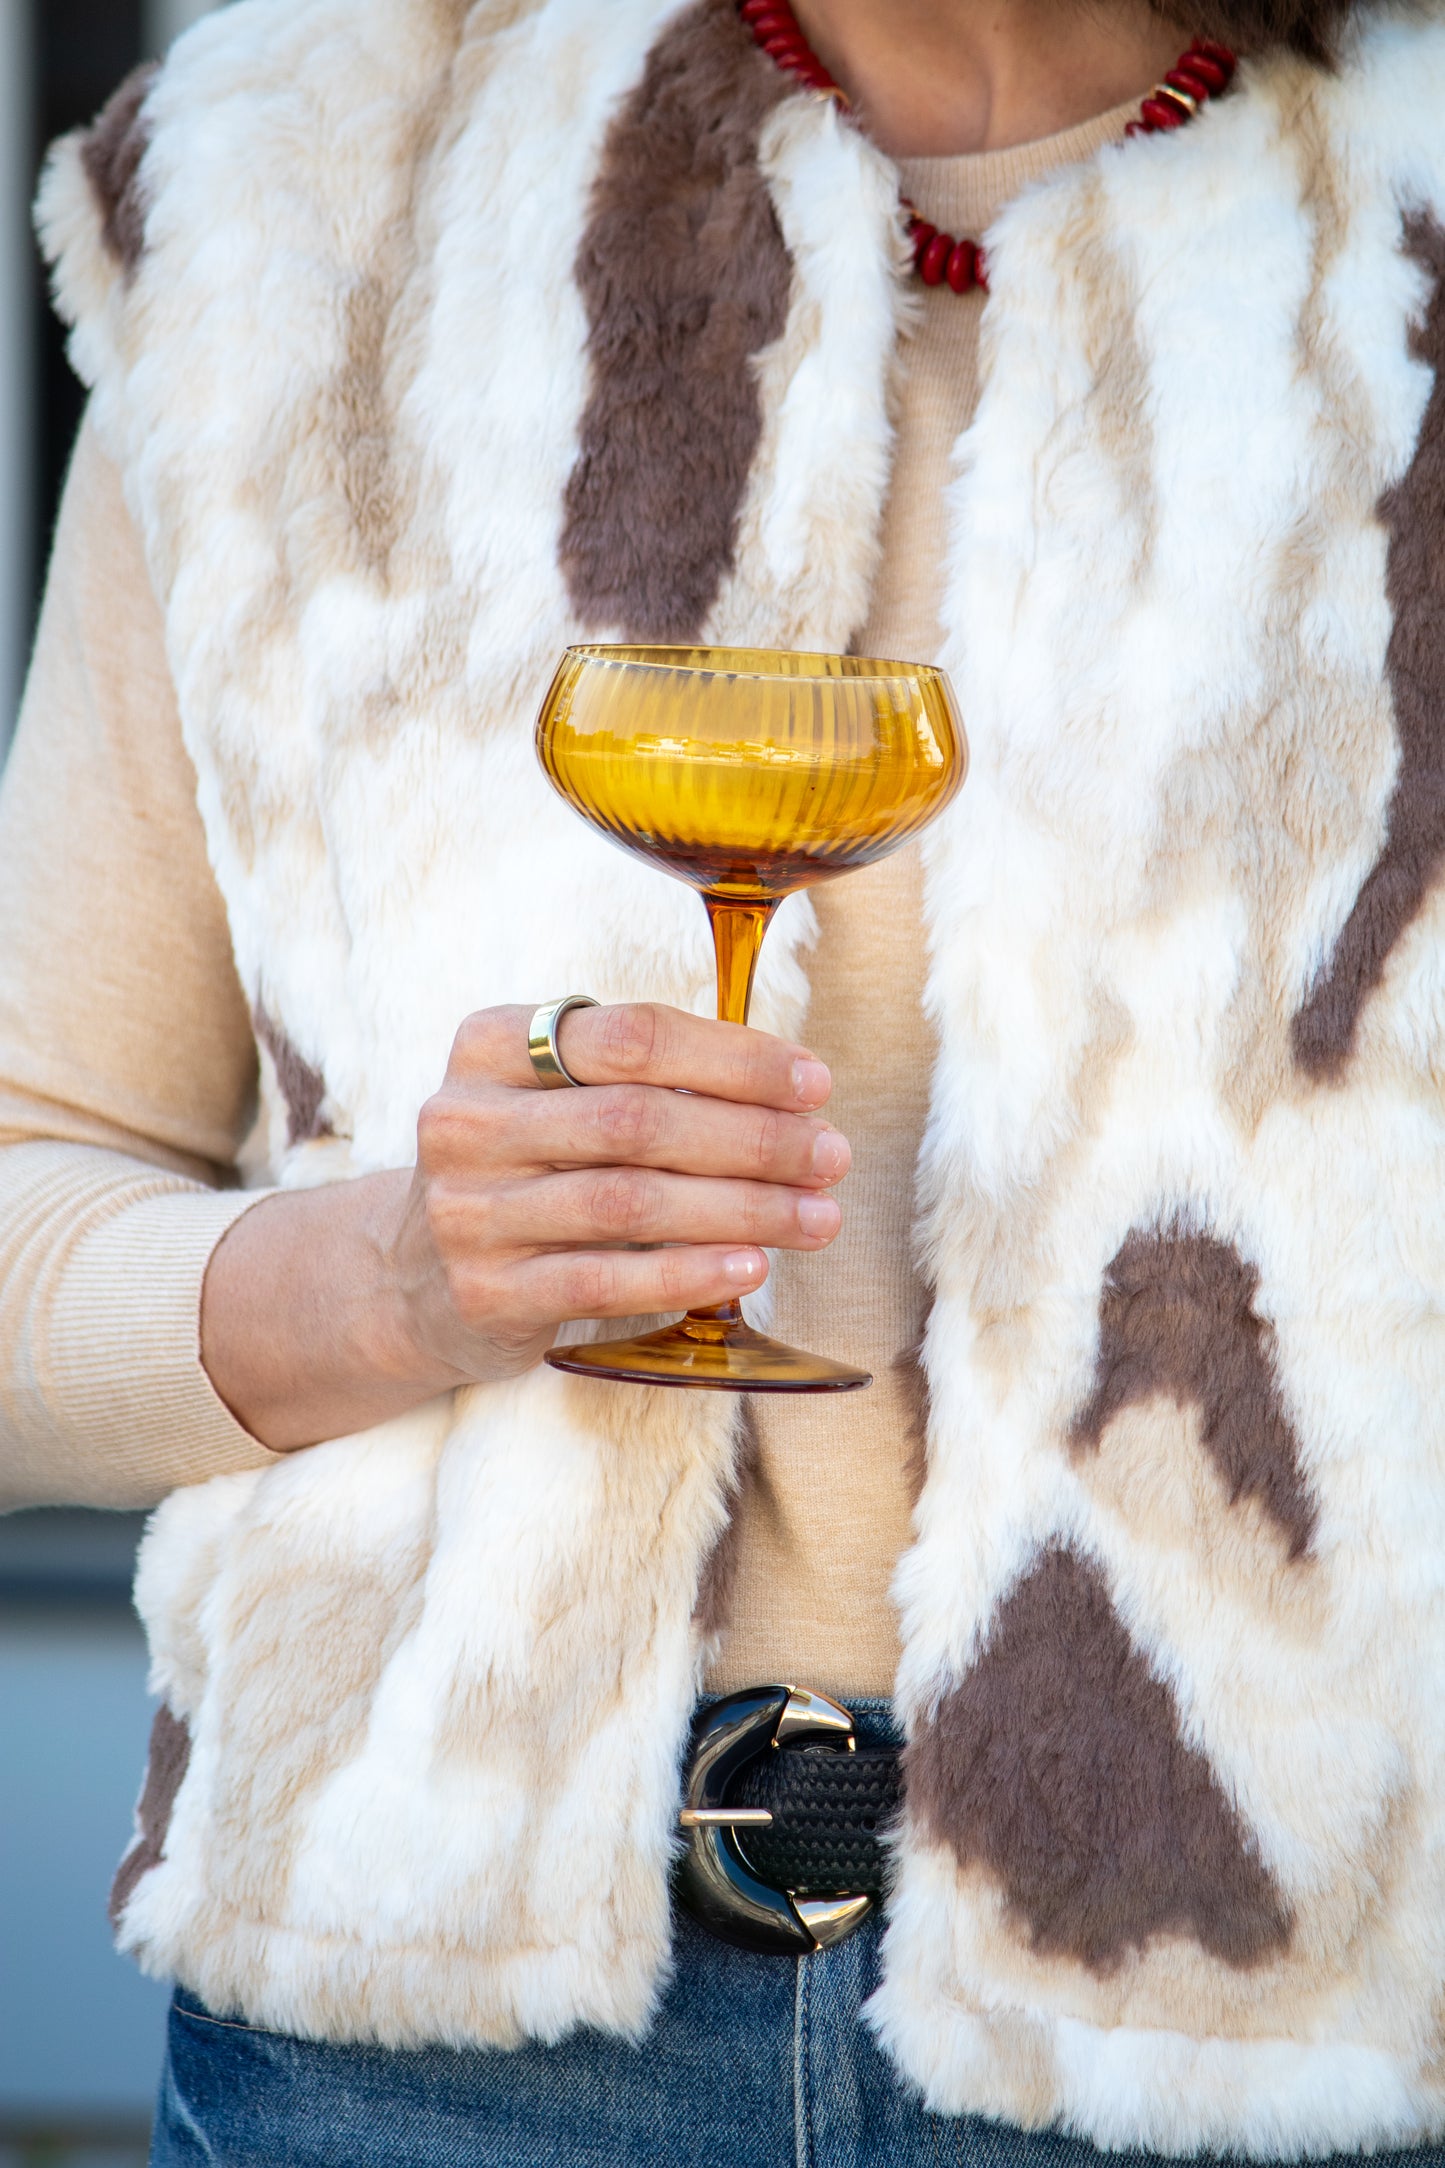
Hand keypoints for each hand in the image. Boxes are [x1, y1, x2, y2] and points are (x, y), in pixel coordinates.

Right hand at [388, 1001, 848, 1382]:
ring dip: (742, 1209)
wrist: (413, 1277)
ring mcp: (469, 1212)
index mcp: (492, 1045)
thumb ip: (646, 1078)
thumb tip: (794, 1093)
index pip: (633, 1037)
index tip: (813, 1083)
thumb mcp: (554, 1097)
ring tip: (816, 1217)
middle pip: (639, 1121)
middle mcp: (468, 1121)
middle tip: (830, 1156)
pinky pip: (606, 1281)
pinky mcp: (485, 1293)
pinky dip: (690, 1274)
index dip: (735, 1059)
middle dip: (754, 1138)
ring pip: (630, 1202)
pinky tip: (752, 1268)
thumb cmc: (525, 1169)